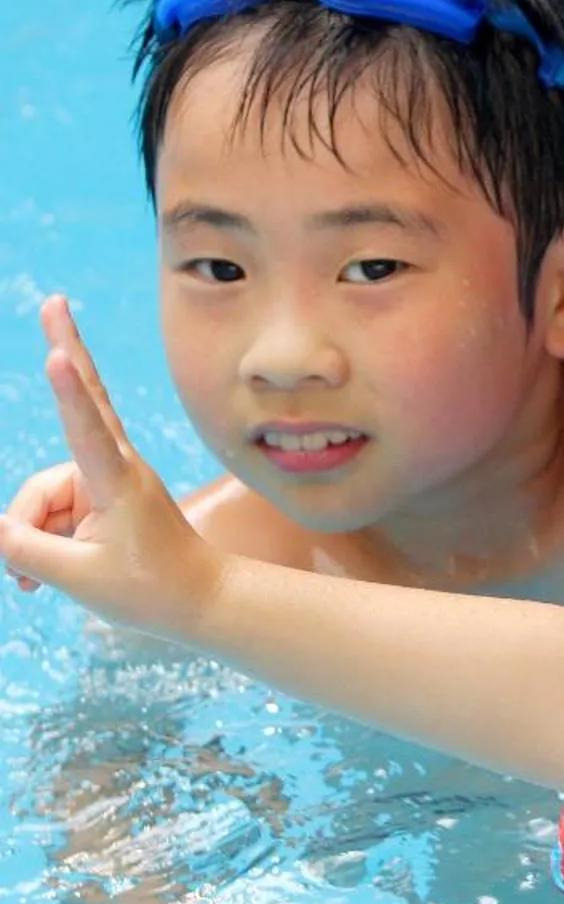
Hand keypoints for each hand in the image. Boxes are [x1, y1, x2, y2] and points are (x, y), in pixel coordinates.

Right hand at [0, 296, 223, 636]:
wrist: (199, 603)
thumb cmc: (150, 590)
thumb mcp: (79, 577)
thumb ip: (25, 551)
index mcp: (117, 481)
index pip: (88, 428)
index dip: (67, 393)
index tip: (58, 356)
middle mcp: (114, 468)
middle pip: (81, 403)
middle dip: (64, 350)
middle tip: (54, 301)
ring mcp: (108, 479)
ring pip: (42, 494)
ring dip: (28, 537)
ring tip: (30, 583)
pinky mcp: (102, 495)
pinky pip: (52, 511)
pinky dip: (38, 542)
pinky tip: (32, 580)